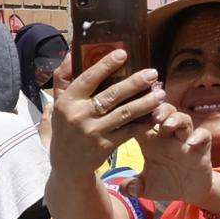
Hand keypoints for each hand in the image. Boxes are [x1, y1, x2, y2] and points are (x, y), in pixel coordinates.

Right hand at [49, 50, 164, 178]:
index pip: (88, 79)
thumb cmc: (65, 127)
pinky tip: (157, 113)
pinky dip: (145, 122)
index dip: (105, 65)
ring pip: (125, 113)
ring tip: (161, 93)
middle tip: (153, 73)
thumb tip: (71, 53)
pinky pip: (130, 131)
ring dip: (146, 102)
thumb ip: (62, 78)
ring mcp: (94, 131)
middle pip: (112, 95)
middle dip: (135, 83)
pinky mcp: (106, 145)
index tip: (123, 53)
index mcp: (67, 101)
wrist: (66, 165)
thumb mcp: (58, 103)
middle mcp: (79, 115)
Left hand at [122, 107, 219, 210]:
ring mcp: (185, 141)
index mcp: (151, 143)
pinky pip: (204, 136)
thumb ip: (132, 187)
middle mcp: (168, 138)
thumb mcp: (145, 188)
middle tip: (152, 115)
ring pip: (184, 120)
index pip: (142, 123)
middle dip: (159, 110)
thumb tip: (123, 188)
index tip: (129, 117)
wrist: (189, 192)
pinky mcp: (202, 148)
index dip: (136, 116)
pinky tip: (190, 143)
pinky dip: (199, 136)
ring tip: (167, 125)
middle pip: (165, 113)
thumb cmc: (165, 184)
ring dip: (176, 119)